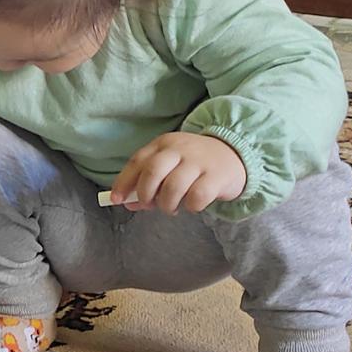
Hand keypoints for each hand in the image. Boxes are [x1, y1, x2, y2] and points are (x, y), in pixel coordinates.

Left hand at [109, 133, 246, 214]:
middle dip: (145, 193)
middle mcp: (180, 149)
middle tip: (149, 204)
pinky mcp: (217, 176)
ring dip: (167, 204)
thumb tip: (128, 202)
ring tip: (172, 208)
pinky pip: (197, 197)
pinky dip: (190, 206)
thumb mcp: (170, 165)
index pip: (137, 161)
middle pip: (153, 171)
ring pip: (173, 187)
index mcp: (164, 144)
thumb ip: (149, 181)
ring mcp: (199, 162)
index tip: (116, 199)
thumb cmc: (194, 164)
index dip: (124, 181)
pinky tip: (192, 205)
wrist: (236, 154)